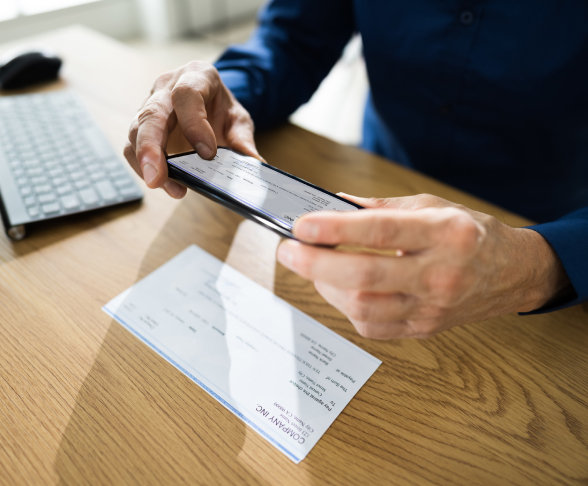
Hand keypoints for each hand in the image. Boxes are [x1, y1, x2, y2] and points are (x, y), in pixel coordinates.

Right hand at [124, 61, 260, 197]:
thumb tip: (255, 166)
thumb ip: (243, 141)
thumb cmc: (221, 109)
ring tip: (162, 185)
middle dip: (151, 147)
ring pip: (136, 131)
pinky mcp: (141, 127)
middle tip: (157, 178)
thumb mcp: (238, 120)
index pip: (187, 95)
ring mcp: (150, 106)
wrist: (210, 103)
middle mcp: (167, 87)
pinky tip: (162, 184)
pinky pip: (132, 146)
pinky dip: (142, 167)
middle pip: (151, 114)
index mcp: (196, 76)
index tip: (208, 154)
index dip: (194, 124)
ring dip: (145, 162)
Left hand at [277, 194, 571, 338]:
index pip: (380, 231)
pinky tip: (339, 289)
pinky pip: (372, 327)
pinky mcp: (423, 329)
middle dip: (315, 265)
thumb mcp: (432, 206)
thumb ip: (380, 207)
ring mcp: (432, 308)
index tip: (301, 226)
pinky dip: (346, 307)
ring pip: (363, 308)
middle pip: (365, 277)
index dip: (335, 229)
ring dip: (326, 287)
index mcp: (445, 233)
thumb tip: (333, 204)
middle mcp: (440, 274)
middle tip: (288, 250)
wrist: (510, 274)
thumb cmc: (469, 233)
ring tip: (314, 267)